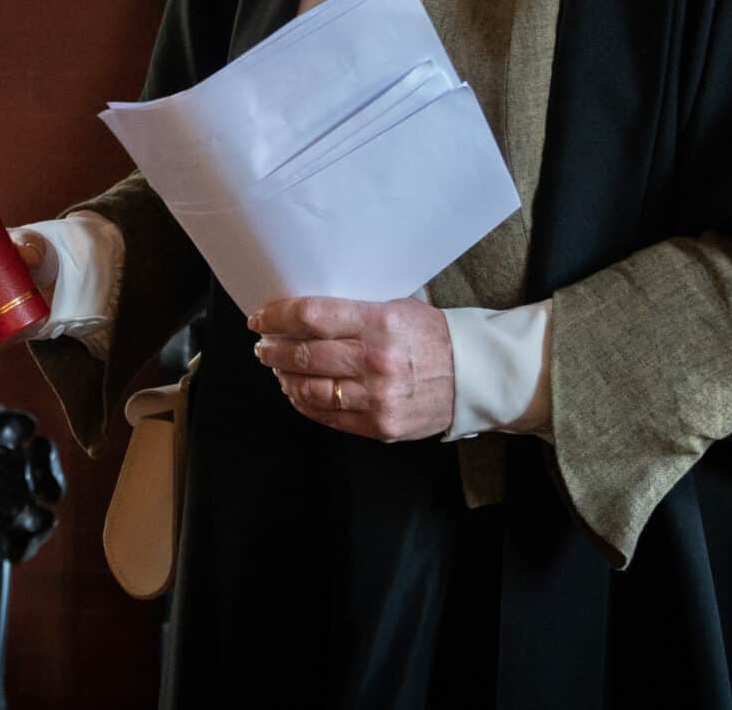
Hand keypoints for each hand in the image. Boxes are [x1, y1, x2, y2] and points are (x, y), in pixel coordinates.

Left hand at [249, 296, 454, 441]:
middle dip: (273, 349)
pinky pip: (327, 416)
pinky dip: (304, 402)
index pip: (312, 317)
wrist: (472, 376)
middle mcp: (376, 361)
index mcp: (380, 323)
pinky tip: (296, 391)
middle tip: (263, 345)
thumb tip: (302, 311)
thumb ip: (353, 309)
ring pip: (309, 388)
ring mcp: (377, 397)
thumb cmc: (431, 336)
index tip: (260, 319)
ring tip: (276, 368)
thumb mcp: (396, 307)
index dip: (277, 317)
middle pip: (303, 353)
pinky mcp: (380, 424)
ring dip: (284, 377)